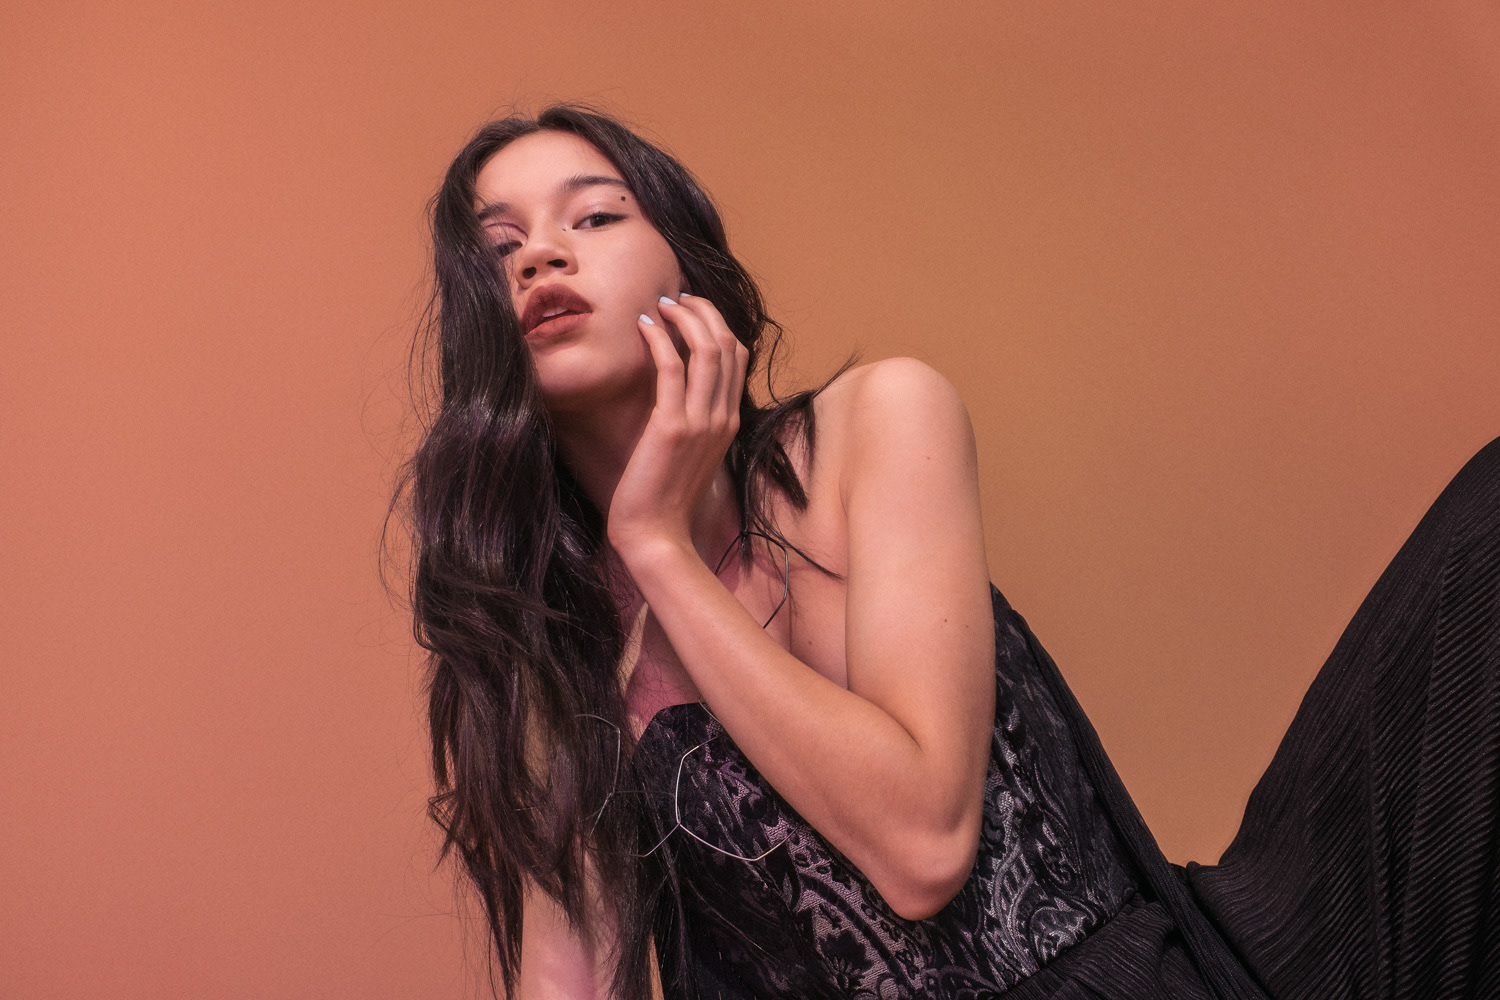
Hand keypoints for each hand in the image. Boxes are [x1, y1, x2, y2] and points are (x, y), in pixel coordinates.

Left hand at [606, 293, 749, 555]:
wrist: (656, 536)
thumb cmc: (663, 500)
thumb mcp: (687, 455)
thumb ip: (690, 422)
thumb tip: (674, 392)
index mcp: (729, 423)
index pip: (737, 357)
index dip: (716, 325)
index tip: (690, 310)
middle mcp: (723, 418)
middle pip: (727, 345)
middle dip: (703, 311)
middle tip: (676, 297)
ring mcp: (701, 422)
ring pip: (706, 349)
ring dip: (684, 317)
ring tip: (661, 304)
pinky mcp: (672, 427)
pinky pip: (672, 367)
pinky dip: (659, 338)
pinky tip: (643, 325)